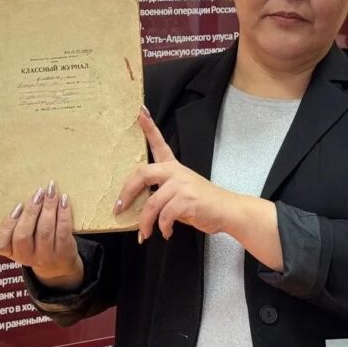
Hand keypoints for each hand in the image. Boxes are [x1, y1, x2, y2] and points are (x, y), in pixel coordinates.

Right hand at [0, 180, 83, 289]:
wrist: (58, 264)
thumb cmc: (36, 243)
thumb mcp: (23, 239)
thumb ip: (19, 222)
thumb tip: (29, 193)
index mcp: (11, 252)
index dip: (7, 224)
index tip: (17, 206)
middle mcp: (26, 257)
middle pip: (23, 235)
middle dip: (31, 211)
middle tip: (38, 192)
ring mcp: (45, 257)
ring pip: (45, 231)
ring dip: (49, 208)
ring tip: (51, 192)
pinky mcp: (63, 253)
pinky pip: (63, 231)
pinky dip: (63, 214)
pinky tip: (63, 201)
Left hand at [115, 107, 239, 240]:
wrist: (228, 211)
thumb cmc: (203, 204)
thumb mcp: (182, 191)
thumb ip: (163, 191)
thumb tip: (140, 205)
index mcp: (174, 167)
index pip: (159, 144)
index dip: (149, 127)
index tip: (140, 112)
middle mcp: (176, 172)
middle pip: (143, 174)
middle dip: (127, 192)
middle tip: (119, 207)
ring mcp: (182, 185)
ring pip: (152, 203)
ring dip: (144, 222)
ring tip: (144, 234)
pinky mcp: (186, 200)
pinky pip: (165, 215)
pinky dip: (162, 228)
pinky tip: (165, 233)